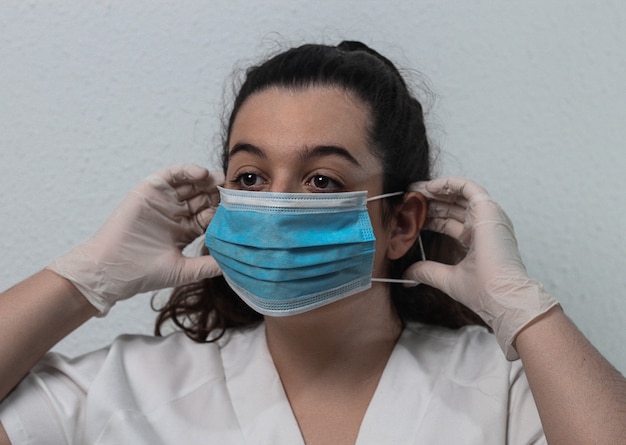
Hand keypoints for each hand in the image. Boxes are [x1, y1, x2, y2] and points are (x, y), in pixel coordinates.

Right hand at [47, 164, 223, 314]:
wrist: (112, 270)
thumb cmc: (144, 274)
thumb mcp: (183, 271)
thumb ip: (207, 266)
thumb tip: (233, 266)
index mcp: (186, 231)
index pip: (211, 216)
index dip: (225, 211)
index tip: (241, 209)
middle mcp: (177, 214)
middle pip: (204, 197)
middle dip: (219, 193)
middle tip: (234, 189)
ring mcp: (164, 201)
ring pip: (191, 184)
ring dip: (207, 180)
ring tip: (220, 180)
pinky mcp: (150, 190)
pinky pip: (171, 175)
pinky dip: (187, 171)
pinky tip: (201, 174)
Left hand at [404, 177, 557, 358]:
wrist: (500, 296)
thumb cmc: (483, 291)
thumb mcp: (446, 278)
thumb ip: (427, 272)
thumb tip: (407, 276)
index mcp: (476, 241)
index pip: (448, 222)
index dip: (429, 217)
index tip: (409, 216)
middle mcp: (483, 226)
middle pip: (452, 207)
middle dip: (429, 202)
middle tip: (408, 198)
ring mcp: (488, 217)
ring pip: (458, 195)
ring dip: (436, 191)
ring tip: (414, 190)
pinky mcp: (488, 210)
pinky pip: (468, 187)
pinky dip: (449, 183)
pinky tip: (429, 187)